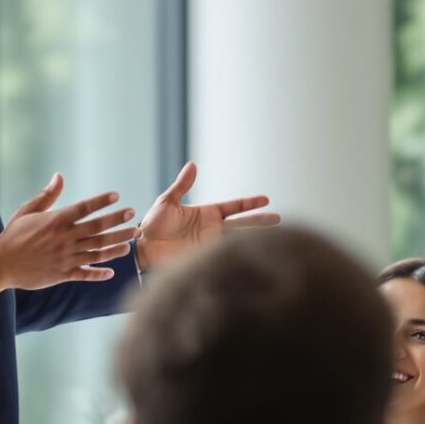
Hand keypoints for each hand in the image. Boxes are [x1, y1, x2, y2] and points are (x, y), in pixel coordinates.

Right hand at [0, 175, 136, 291]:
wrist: (0, 264)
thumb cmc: (13, 235)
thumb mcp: (27, 211)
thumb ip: (47, 196)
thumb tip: (59, 176)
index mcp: (56, 221)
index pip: (84, 208)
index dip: (102, 201)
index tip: (116, 196)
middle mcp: (65, 238)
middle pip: (97, 228)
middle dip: (117, 221)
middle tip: (133, 216)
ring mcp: (65, 257)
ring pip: (97, 251)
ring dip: (116, 245)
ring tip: (131, 240)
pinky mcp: (63, 274)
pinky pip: (86, 274)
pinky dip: (99, 274)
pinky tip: (111, 272)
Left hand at [131, 162, 278, 271]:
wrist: (144, 250)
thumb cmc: (153, 225)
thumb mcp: (167, 202)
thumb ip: (182, 185)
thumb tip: (193, 165)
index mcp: (207, 213)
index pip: (234, 207)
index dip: (249, 203)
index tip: (266, 200)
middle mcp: (213, 229)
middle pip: (243, 224)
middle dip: (261, 222)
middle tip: (280, 219)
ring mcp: (211, 244)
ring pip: (239, 239)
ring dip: (256, 238)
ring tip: (276, 238)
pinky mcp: (207, 258)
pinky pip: (227, 255)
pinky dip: (240, 254)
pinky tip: (254, 254)